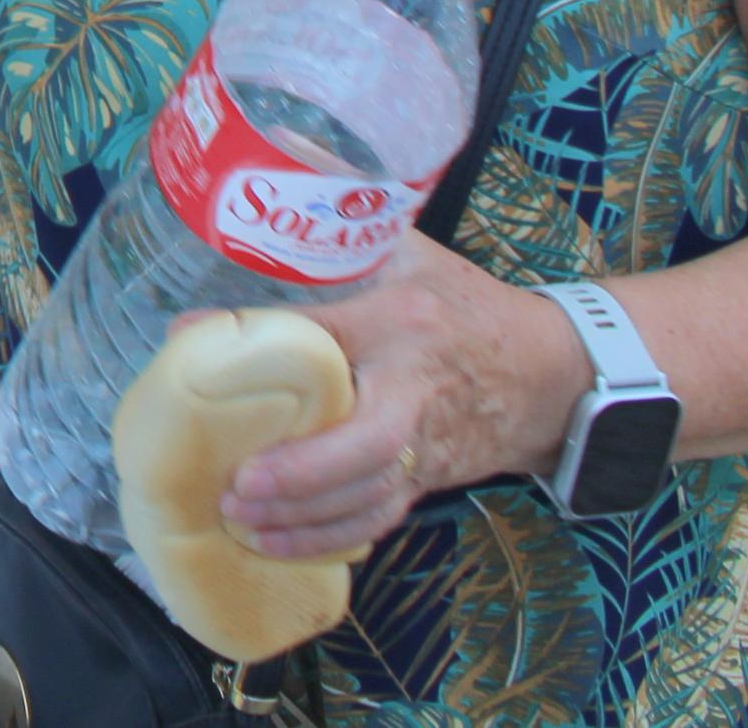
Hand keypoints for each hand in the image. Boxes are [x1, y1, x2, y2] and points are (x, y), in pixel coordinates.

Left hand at [219, 238, 589, 562]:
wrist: (555, 374)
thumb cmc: (469, 308)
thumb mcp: (415, 257)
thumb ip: (350, 236)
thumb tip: (270, 202)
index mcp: (403, 322)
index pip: (329, 333)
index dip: (263, 340)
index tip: (193, 344)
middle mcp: (417, 388)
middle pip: (370, 442)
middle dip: (304, 471)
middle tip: (240, 483)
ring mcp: (428, 443)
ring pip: (372, 495)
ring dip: (308, 519)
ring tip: (241, 522)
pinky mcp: (431, 480)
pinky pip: (381, 516)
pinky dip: (333, 538)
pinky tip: (280, 544)